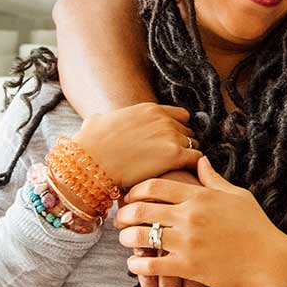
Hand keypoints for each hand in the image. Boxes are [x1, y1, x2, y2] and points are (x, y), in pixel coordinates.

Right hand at [72, 102, 202, 187]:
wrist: (92, 162)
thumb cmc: (90, 145)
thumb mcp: (96, 122)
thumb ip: (104, 119)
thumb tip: (96, 120)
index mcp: (149, 109)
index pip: (180, 116)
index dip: (176, 130)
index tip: (170, 144)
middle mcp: (163, 119)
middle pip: (187, 131)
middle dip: (182, 144)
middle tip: (173, 161)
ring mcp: (171, 136)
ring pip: (194, 144)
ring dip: (188, 157)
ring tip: (178, 172)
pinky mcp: (175, 155)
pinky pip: (196, 158)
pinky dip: (192, 167)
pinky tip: (182, 177)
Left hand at [116, 157, 286, 286]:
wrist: (269, 260)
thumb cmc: (256, 226)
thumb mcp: (236, 195)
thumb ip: (213, 179)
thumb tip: (200, 159)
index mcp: (200, 196)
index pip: (156, 185)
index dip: (136, 190)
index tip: (130, 196)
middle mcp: (190, 215)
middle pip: (143, 208)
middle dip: (125, 212)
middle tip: (120, 217)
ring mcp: (188, 241)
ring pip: (142, 236)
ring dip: (127, 238)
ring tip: (124, 239)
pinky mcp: (189, 266)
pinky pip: (153, 265)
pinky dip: (138, 266)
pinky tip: (134, 265)